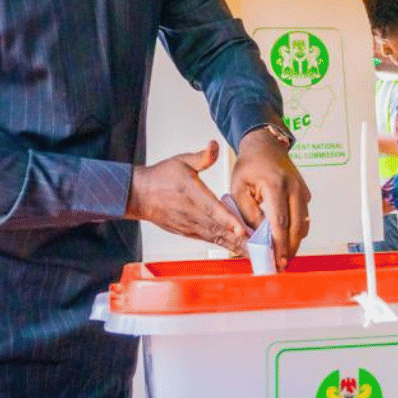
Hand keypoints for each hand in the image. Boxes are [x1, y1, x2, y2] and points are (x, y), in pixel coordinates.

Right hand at [126, 141, 249, 254]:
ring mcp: (189, 225)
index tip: (241, 229)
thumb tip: (214, 145)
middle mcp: (191, 213)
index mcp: (192, 194)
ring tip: (253, 252)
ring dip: (233, 245)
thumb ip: (201, 156)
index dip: (228, 220)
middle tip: (258, 247)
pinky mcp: (187, 232)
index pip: (212, 209)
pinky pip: (208, 239)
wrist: (138, 195)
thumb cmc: (160, 177)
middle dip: (239, 239)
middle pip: (218, 229)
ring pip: (215, 237)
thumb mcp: (181, 160)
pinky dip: (223, 245)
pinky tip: (236, 249)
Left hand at [231, 127, 311, 270]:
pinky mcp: (305, 193)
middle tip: (281, 264)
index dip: (279, 244)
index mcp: (275, 184)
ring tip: (283, 256)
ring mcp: (302, 190)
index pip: (280, 221)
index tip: (276, 259)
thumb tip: (256, 236)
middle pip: (297, 226)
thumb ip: (248, 213)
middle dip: (289, 249)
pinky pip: (304, 217)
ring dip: (294, 242)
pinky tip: (286, 240)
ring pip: (304, 224)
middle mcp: (293, 188)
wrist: (265, 145)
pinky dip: (297, 230)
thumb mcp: (239, 187)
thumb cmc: (250, 165)